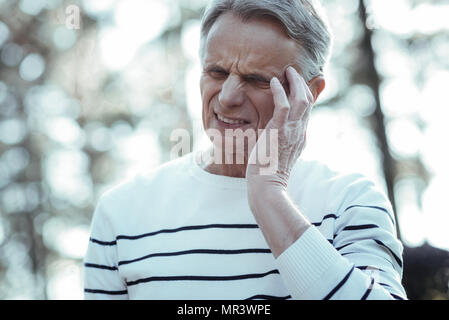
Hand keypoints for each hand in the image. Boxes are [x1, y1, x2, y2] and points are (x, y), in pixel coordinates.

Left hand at [246, 66, 314, 189]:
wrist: (267, 186)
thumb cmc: (267, 173)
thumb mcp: (277, 155)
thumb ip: (279, 142)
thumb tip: (274, 135)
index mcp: (300, 138)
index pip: (307, 112)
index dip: (305, 95)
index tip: (298, 84)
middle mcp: (299, 133)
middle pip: (308, 102)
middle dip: (302, 84)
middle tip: (293, 72)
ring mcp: (291, 131)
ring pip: (301, 100)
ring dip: (295, 82)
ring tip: (287, 71)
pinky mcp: (279, 131)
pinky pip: (283, 105)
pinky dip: (280, 91)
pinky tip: (274, 82)